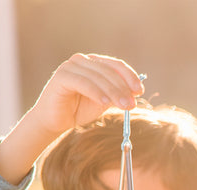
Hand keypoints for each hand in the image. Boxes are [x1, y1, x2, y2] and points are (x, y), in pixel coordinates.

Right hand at [28, 53, 143, 137]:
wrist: (55, 120)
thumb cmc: (79, 109)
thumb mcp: (104, 101)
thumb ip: (117, 94)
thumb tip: (136, 92)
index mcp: (94, 64)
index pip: (116, 65)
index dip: (130, 76)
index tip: (140, 90)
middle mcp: (82, 61)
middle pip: (108, 71)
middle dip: (123, 88)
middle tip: (133, 103)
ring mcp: (71, 66)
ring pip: (97, 77)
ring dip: (113, 91)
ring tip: (125, 106)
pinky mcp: (62, 76)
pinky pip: (83, 83)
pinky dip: (96, 92)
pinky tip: (105, 102)